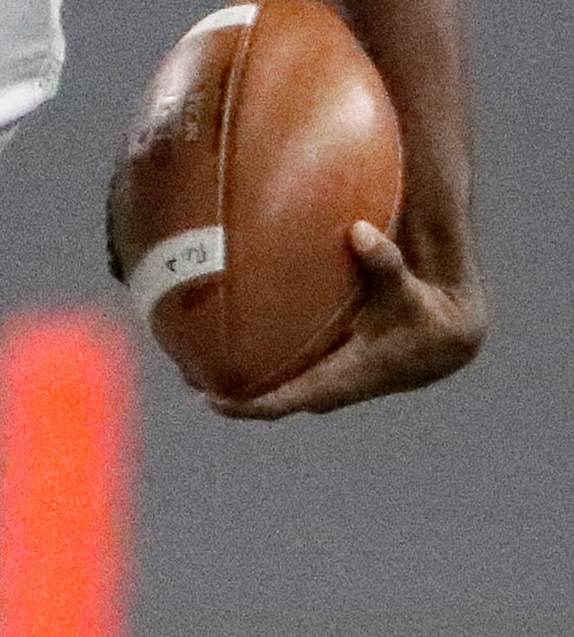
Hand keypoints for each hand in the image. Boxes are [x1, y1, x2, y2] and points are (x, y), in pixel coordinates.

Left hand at [208, 220, 485, 419]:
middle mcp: (335, 386)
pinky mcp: (330, 373)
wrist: (448, 338)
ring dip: (241, 385)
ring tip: (191, 369)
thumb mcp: (408, 290)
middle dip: (236, 397)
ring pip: (280, 390)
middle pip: (278, 399)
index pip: (294, 397)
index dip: (254, 404)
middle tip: (188, 382)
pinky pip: (288, 376)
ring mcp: (331, 383)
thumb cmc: (423, 310)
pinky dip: (258, 368)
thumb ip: (384, 264)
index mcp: (352, 375)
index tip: (213, 402)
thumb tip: (359, 231)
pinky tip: (222, 346)